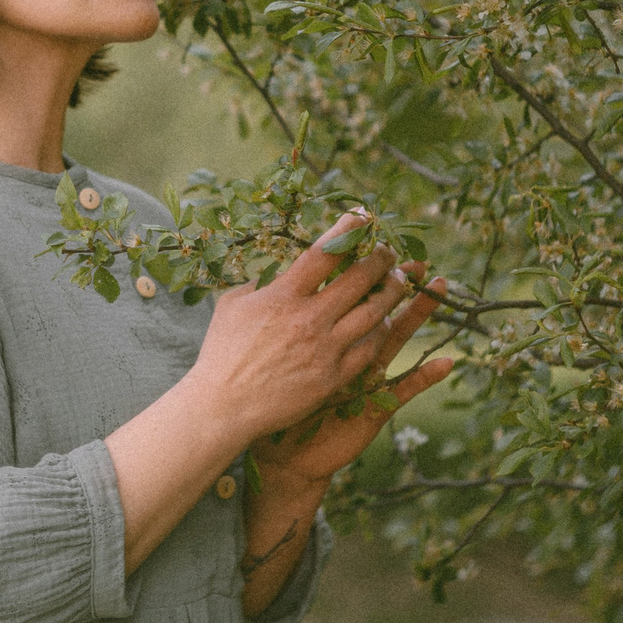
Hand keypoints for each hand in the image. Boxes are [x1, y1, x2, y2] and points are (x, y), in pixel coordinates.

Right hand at [180, 209, 450, 461]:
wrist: (224, 406)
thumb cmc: (222, 353)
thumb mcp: (233, 305)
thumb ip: (261, 281)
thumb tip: (281, 267)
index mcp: (282, 296)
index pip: (323, 252)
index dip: (346, 229)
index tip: (362, 216)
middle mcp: (308, 319)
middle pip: (358, 278)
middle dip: (380, 258)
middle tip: (388, 250)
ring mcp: (324, 348)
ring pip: (373, 312)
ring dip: (392, 291)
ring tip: (400, 279)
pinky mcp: (333, 376)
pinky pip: (369, 348)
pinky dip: (381, 330)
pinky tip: (386, 321)